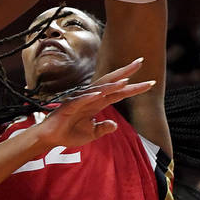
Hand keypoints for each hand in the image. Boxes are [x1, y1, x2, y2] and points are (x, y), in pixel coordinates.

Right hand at [36, 58, 153, 149]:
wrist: (50, 138)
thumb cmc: (69, 133)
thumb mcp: (92, 134)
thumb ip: (104, 128)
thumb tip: (115, 124)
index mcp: (97, 103)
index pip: (119, 93)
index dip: (134, 88)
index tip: (150, 82)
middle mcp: (90, 98)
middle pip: (111, 83)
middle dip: (125, 73)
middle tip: (140, 62)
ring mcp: (79, 101)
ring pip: (98, 90)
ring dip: (111, 85)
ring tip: (125, 80)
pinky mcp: (68, 108)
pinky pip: (80, 101)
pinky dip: (90, 97)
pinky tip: (99, 94)